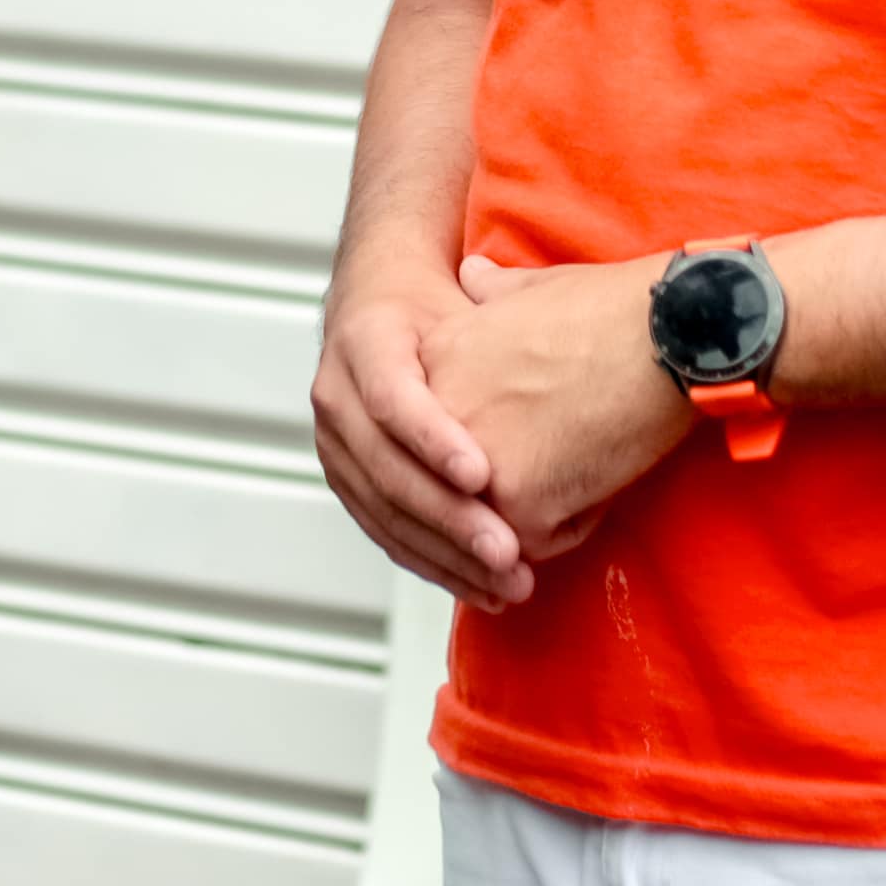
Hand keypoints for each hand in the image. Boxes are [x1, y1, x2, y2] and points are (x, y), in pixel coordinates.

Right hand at [316, 270, 525, 606]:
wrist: (375, 307)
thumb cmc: (430, 304)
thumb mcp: (458, 299)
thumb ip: (492, 324)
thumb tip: (551, 337)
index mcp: (364, 344)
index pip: (392, 399)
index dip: (434, 440)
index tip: (483, 475)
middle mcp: (336, 397)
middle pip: (387, 470)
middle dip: (448, 518)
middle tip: (504, 551)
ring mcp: (335, 445)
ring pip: (384, 513)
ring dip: (445, 556)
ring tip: (504, 582)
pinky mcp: (346, 481)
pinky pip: (385, 532)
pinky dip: (433, 563)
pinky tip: (479, 586)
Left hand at [422, 253, 687, 575]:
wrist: (666, 332)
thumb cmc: (611, 307)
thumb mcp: (531, 287)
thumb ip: (491, 294)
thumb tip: (473, 272)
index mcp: (434, 364)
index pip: (440, 431)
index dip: (491, 433)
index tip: (528, 424)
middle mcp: (436, 417)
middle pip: (457, 481)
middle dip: (503, 483)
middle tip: (555, 458)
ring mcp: (471, 466)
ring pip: (493, 520)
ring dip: (537, 508)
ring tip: (581, 463)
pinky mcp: (517, 504)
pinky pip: (538, 543)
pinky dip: (575, 521)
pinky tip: (601, 473)